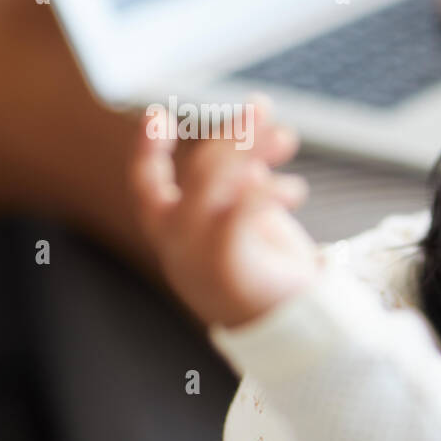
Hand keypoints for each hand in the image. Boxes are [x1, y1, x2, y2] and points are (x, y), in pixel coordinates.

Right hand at [130, 98, 319, 328]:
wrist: (291, 327)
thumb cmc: (267, 270)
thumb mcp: (248, 218)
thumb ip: (241, 181)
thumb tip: (251, 138)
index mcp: (173, 229)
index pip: (145, 183)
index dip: (147, 148)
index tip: (156, 115)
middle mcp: (177, 240)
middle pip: (199, 170)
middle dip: (234, 136)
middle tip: (267, 113)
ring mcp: (196, 254)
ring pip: (216, 183)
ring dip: (253, 151)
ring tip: (287, 139)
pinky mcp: (226, 265)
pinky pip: (239, 213)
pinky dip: (266, 192)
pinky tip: (295, 190)